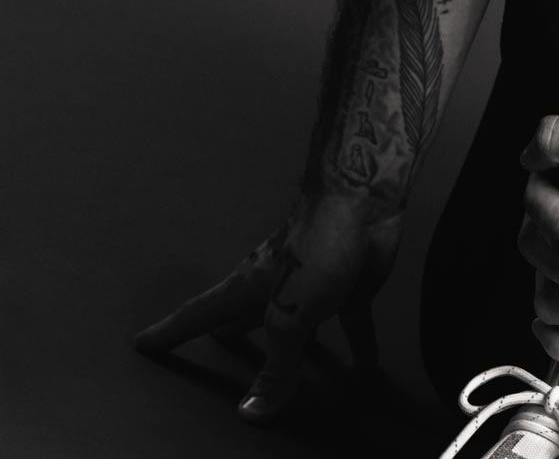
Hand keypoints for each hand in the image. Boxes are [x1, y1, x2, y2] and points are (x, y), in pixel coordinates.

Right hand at [133, 193, 401, 422]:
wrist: (365, 197)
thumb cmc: (317, 244)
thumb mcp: (290, 316)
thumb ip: (276, 367)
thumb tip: (253, 413)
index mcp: (247, 288)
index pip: (198, 315)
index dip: (169, 332)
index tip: (142, 342)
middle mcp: (275, 284)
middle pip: (246, 317)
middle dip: (230, 333)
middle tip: (213, 349)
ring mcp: (314, 282)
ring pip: (298, 325)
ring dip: (293, 349)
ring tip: (285, 372)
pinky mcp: (350, 284)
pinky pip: (351, 322)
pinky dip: (357, 344)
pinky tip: (365, 365)